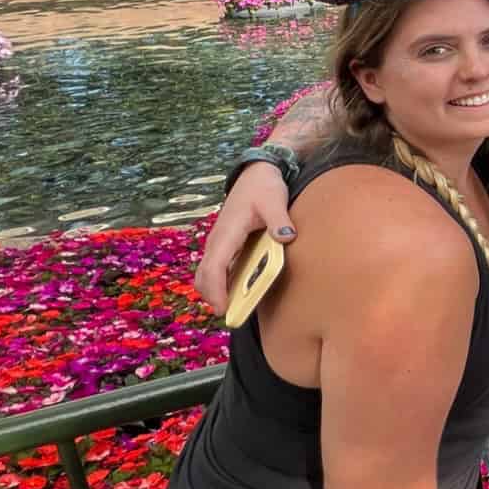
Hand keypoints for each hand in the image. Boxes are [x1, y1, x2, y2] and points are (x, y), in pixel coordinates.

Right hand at [195, 164, 295, 313]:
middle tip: (232, 315)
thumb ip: (279, 218)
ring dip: (216, 292)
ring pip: (208, 274)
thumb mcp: (274, 200)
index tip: (225, 308)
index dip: (216, 290)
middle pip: (204, 276)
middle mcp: (217, 240)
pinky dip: (222, 283)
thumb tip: (284, 237)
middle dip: (213, 297)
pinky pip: (218, 268)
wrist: (256, 173)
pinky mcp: (226, 244)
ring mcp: (219, 243)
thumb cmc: (264, 187)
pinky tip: (238, 292)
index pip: (213, 267)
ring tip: (235, 308)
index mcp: (226, 232)